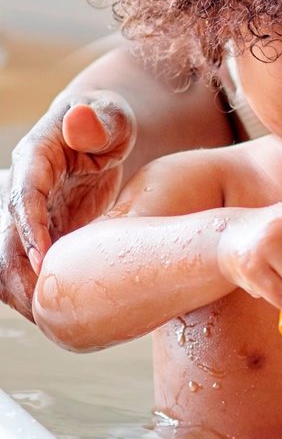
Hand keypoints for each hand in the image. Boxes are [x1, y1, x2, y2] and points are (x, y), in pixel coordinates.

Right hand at [2, 94, 135, 318]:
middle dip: (20, 273)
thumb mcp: (113, 116)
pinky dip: (38, 293)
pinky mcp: (41, 235)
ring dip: (24, 292)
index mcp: (34, 161)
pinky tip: (60, 319)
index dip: (29, 228)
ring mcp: (28, 216)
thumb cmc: (110, 123)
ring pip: (8, 261)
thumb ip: (101, 120)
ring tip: (54, 322)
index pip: (23, 196)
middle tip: (48, 307)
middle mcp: (21, 190)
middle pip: (5, 238)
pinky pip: (27, 269)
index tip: (42, 258)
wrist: (101, 135)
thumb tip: (81, 122)